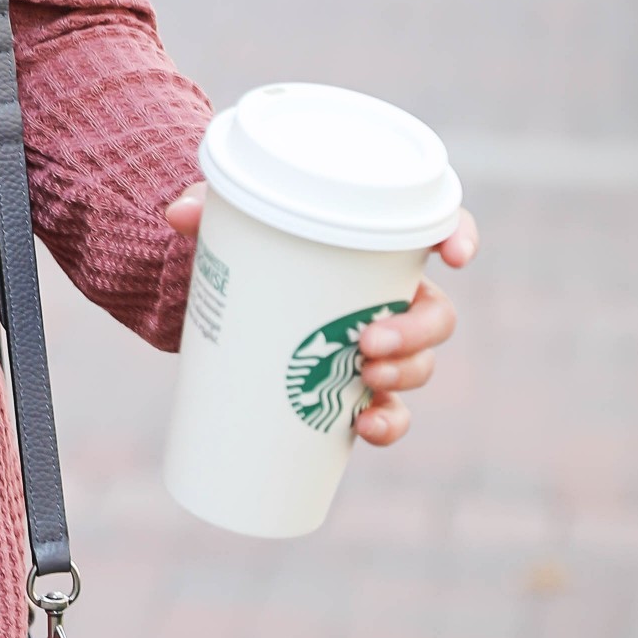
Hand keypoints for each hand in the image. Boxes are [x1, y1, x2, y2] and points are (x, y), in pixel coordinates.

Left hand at [164, 188, 480, 445]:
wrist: (226, 299)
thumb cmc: (245, 246)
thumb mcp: (225, 221)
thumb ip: (206, 209)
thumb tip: (178, 213)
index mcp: (375, 245)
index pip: (436, 227)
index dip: (459, 235)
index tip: (456, 255)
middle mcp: (389, 296)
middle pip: (435, 313)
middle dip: (415, 332)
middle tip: (368, 342)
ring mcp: (377, 345)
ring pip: (418, 363)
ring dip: (403, 375)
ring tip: (365, 379)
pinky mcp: (354, 386)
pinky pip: (390, 410)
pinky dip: (387, 423)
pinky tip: (368, 428)